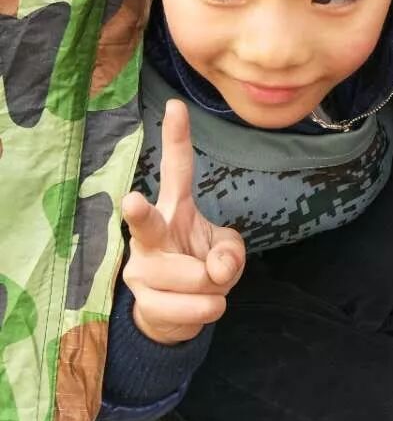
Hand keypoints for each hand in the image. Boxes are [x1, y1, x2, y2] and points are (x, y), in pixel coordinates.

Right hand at [122, 100, 246, 344]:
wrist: (176, 314)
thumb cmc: (202, 267)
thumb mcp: (228, 252)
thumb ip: (232, 251)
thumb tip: (217, 268)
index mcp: (174, 209)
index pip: (177, 169)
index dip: (176, 138)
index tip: (176, 106)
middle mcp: (150, 234)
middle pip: (146, 223)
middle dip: (139, 213)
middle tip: (132, 200)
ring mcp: (142, 268)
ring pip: (193, 278)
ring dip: (215, 288)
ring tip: (210, 287)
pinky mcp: (142, 301)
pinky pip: (191, 307)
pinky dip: (208, 309)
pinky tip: (201, 305)